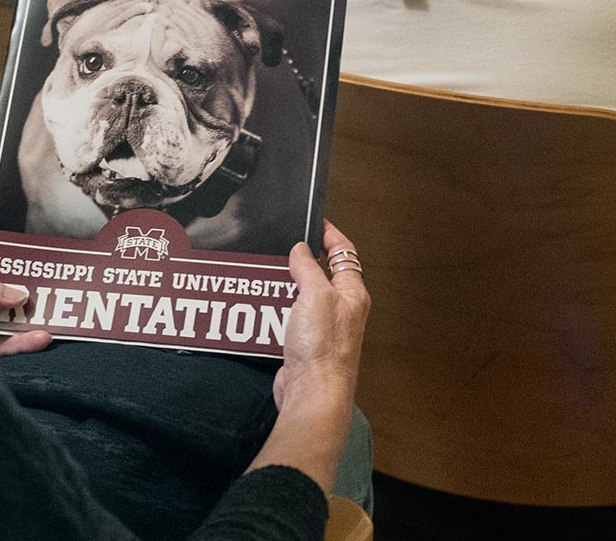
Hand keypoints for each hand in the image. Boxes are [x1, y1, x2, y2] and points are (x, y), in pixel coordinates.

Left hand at [0, 248, 50, 357]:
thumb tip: (17, 294)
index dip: (17, 257)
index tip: (41, 256)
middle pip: (11, 290)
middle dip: (34, 289)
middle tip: (58, 287)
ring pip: (15, 318)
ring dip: (35, 317)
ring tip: (53, 316)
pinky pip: (9, 344)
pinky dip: (25, 342)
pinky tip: (40, 337)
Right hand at [272, 222, 367, 414]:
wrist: (311, 393)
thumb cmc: (324, 350)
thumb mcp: (315, 296)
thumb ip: (308, 269)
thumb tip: (301, 250)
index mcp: (352, 294)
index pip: (345, 253)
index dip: (330, 235)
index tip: (316, 221)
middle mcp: (341, 309)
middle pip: (322, 274)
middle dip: (302, 260)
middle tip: (284, 247)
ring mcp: (323, 327)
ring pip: (302, 296)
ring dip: (285, 286)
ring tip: (268, 275)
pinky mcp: (305, 343)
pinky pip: (289, 318)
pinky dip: (276, 309)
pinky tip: (263, 305)